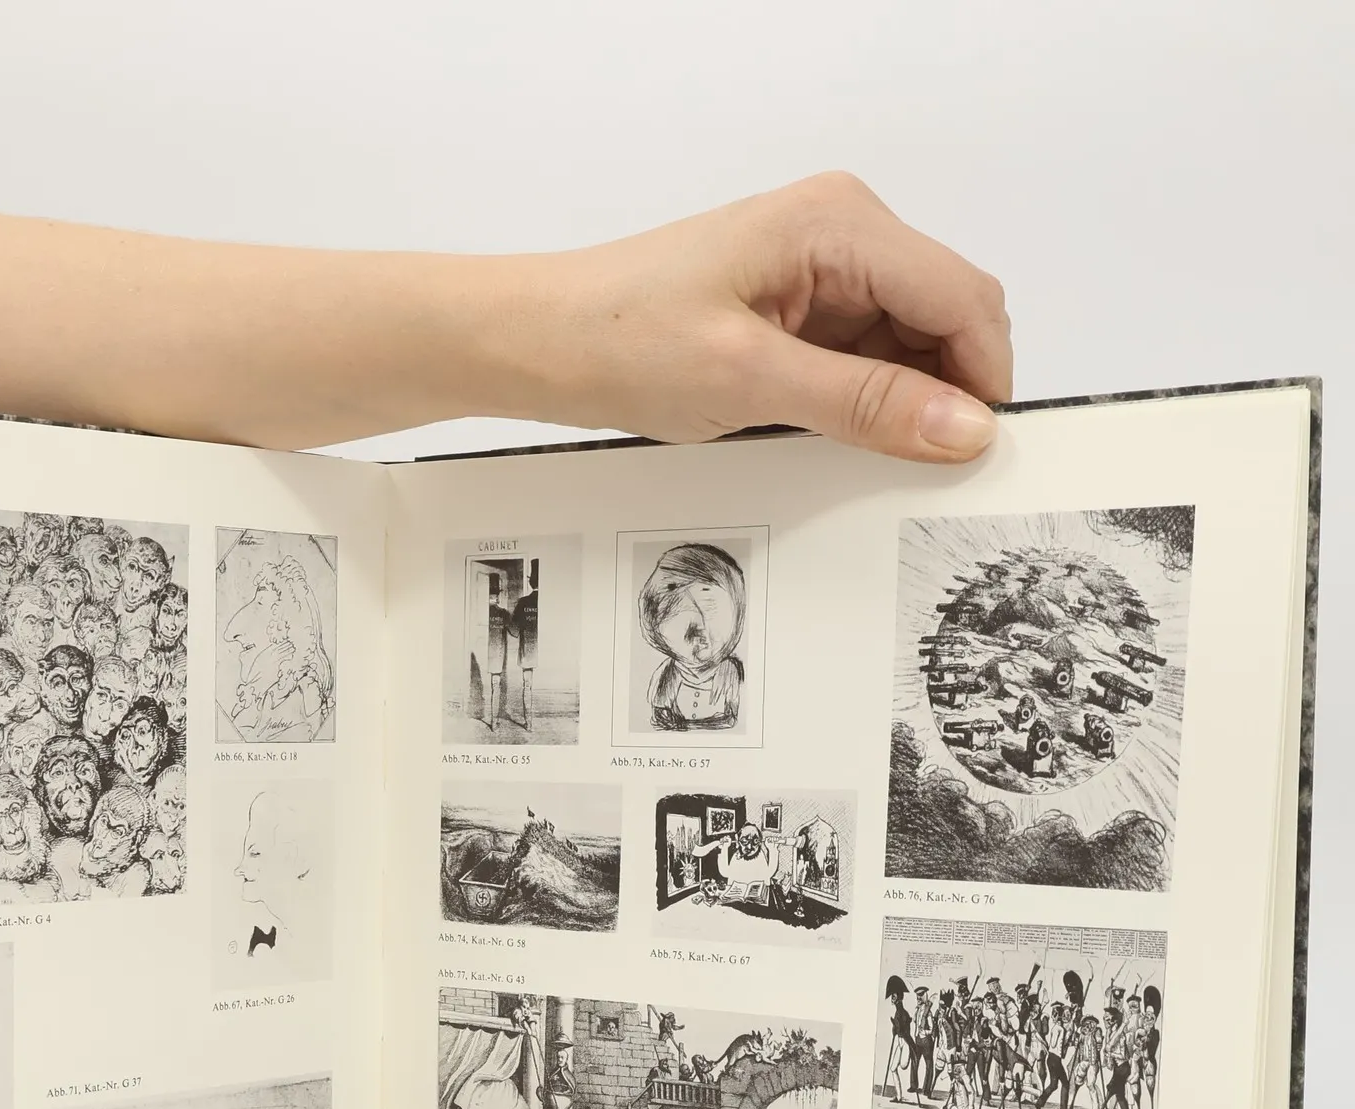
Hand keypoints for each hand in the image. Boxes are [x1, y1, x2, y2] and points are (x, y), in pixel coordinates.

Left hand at [526, 172, 1011, 462]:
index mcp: (840, 224)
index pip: (962, 298)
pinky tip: (829, 436)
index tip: (975, 456)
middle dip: (947, 391)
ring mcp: (820, 267)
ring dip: (900, 400)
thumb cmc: (623, 342)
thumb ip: (866, 402)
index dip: (982, 379)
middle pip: (945, 316)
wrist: (540, 340)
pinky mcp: (794, 305)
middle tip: (920, 470)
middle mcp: (842, 230)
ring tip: (856, 456)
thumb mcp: (752, 382)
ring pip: (907, 342)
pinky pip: (861, 354)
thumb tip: (965, 427)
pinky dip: (862, 399)